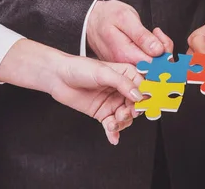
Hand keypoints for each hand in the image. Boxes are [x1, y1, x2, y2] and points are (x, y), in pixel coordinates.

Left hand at [0, 39, 144, 144]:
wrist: (58, 77)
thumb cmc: (79, 68)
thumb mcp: (103, 72)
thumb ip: (123, 84)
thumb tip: (139, 96)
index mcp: (128, 74)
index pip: (144, 87)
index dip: (146, 97)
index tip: (144, 105)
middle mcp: (123, 89)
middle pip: (137, 105)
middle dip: (132, 112)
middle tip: (123, 114)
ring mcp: (114, 102)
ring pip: (127, 117)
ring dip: (122, 123)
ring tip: (113, 123)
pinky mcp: (104, 113)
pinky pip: (113, 125)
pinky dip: (114, 132)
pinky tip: (113, 137)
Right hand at [87, 0, 172, 63]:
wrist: (91, 19)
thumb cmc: (107, 16)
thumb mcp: (125, 18)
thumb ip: (142, 36)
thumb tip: (158, 50)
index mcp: (126, 55)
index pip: (155, 66)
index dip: (164, 54)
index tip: (161, 38)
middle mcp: (125, 64)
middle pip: (156, 68)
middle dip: (164, 51)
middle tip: (158, 33)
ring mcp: (126, 65)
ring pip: (153, 66)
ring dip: (160, 50)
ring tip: (155, 33)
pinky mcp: (128, 63)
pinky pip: (146, 62)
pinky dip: (153, 51)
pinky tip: (151, 40)